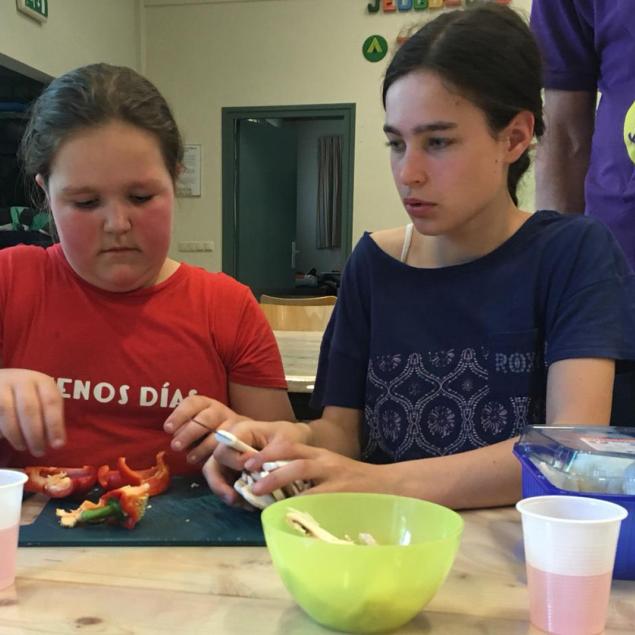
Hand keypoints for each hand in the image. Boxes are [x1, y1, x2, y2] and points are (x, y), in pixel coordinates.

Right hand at [0, 368, 64, 456]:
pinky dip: (1, 430)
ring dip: (16, 434)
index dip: (55, 425)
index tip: (58, 445)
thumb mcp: (43, 400)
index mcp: (42, 381)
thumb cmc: (28, 395)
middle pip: (29, 408)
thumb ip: (49, 417)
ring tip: (22, 447)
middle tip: (39, 452)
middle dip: (35, 434)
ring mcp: (2, 385)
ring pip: (7, 411)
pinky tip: (5, 439)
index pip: (51, 402)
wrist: (2, 380)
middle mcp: (22, 380)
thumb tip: (57, 442)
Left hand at [163, 394, 253, 465]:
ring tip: (190, 458)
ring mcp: (232, 423)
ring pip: (218, 433)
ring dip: (202, 447)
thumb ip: (184, 427)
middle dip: (189, 432)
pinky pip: (229, 446)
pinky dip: (217, 454)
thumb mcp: (194, 425)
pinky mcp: (240, 437)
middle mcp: (219, 411)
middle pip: (205, 419)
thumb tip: (175, 437)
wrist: (236, 436)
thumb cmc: (206, 432)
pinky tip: (207, 461)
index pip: (192, 403)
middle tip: (176, 446)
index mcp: (205, 404)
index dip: (179, 415)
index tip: (167, 429)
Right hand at [203, 419, 310, 504]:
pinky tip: (250, 505)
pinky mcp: (235, 473)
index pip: (224, 447)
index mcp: (240, 431)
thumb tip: (249, 467)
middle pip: (212, 465)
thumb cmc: (289, 437)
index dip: (234, 460)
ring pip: (217, 479)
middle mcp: (231, 445)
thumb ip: (268, 452)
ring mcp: (231, 460)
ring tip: (242, 505)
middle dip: (220, 485)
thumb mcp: (285, 441)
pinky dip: (237, 498)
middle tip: (233, 499)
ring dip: (227, 494)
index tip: (250, 468)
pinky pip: (228, 488)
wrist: (296, 442)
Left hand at [243, 439, 385, 497]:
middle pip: (294, 459)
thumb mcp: (332, 471)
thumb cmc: (357, 481)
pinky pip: (318, 499)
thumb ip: (310, 477)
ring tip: (260, 493)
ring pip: (303, 472)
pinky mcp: (344, 494)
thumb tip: (277, 489)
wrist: (391, 485)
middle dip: (268, 468)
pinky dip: (301, 505)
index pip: (291, 447)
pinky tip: (287, 514)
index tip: (247, 462)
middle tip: (249, 480)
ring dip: (278, 480)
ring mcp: (336, 477)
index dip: (267, 453)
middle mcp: (326, 462)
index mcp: (321, 455)